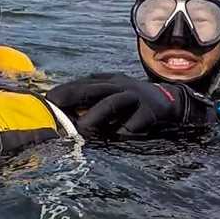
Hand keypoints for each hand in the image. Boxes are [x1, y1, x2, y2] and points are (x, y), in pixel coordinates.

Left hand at [47, 74, 211, 137]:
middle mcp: (120, 85)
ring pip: (113, 102)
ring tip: (82, 128)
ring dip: (96, 115)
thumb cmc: (133, 100)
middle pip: (94, 88)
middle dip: (73, 95)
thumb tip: (66, 114)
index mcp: (109, 80)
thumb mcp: (114, 93)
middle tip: (55, 106)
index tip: (48, 98)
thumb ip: (94, 99)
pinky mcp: (151, 111)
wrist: (171, 100)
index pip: (83, 83)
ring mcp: (135, 97)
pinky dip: (125, 129)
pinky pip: (135, 121)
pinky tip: (114, 137)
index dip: (65, 90)